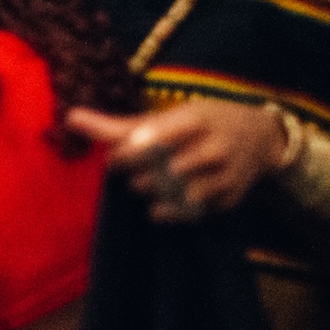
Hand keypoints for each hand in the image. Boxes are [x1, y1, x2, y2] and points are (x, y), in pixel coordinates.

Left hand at [66, 100, 286, 222]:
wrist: (260, 138)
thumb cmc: (201, 123)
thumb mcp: (168, 116)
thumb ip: (119, 124)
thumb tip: (70, 118)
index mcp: (194, 120)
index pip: (149, 142)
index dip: (126, 155)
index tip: (117, 158)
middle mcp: (213, 148)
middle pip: (157, 172)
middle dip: (137, 175)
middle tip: (135, 171)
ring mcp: (224, 176)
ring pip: (173, 195)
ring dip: (151, 193)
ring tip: (150, 183)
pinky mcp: (228, 199)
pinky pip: (189, 213)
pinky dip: (169, 211)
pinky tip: (162, 203)